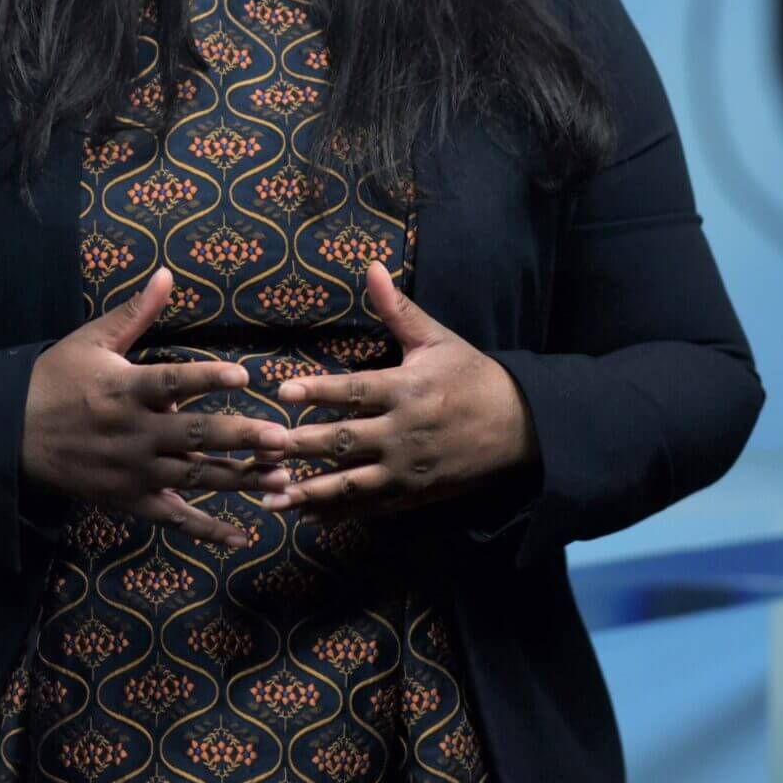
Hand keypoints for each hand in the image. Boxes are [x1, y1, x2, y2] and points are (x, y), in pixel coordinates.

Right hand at [20, 267, 295, 549]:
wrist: (10, 437)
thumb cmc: (54, 382)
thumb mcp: (90, 342)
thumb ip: (134, 313)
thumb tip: (166, 274)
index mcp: (124, 391)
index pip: (171, 383)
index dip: (207, 378)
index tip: (245, 374)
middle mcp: (133, 433)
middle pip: (194, 436)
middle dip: (240, 437)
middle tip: (282, 437)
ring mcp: (133, 471)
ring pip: (194, 477)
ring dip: (240, 478)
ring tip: (281, 476)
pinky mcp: (129, 499)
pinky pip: (173, 518)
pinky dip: (208, 531)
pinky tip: (243, 536)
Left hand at [260, 260, 536, 519]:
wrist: (520, 427)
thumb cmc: (472, 377)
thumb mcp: (437, 340)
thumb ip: (398, 310)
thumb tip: (372, 267)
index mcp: (408, 389)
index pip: (356, 390)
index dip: (319, 391)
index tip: (283, 392)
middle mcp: (404, 431)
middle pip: (345, 440)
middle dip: (301, 446)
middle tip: (262, 448)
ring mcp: (407, 469)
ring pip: (351, 483)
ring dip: (309, 492)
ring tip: (270, 496)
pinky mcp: (412, 494)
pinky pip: (368, 506)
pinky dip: (336, 513)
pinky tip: (304, 515)